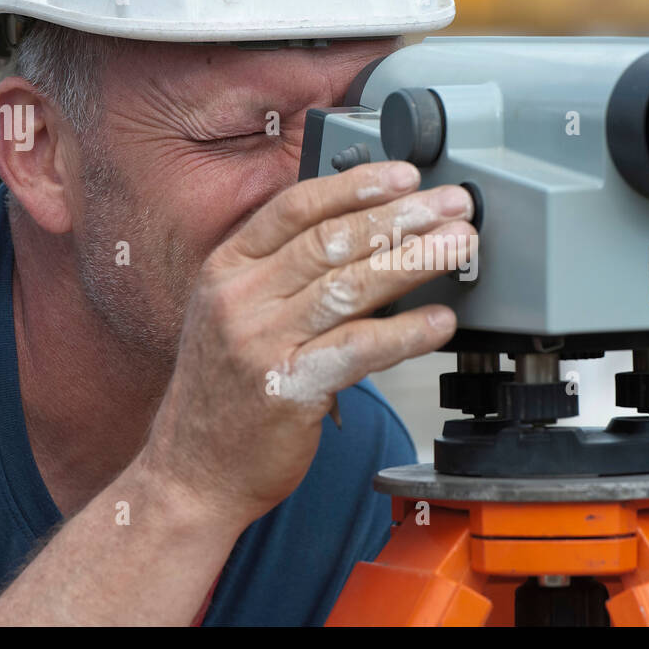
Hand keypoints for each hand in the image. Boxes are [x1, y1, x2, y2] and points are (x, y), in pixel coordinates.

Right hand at [138, 161, 474, 524]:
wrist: (191, 473)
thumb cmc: (226, 395)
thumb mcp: (237, 317)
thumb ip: (286, 277)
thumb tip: (366, 238)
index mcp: (227, 270)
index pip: (296, 208)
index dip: (356, 186)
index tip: (405, 175)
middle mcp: (240, 299)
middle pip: (332, 240)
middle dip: (401, 216)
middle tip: (452, 205)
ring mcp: (260, 343)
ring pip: (350, 286)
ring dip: (414, 260)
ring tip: (457, 248)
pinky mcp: (287, 390)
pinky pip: (357, 349)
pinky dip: (405, 332)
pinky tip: (439, 322)